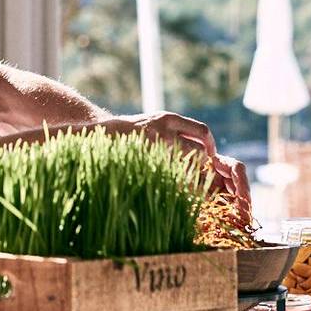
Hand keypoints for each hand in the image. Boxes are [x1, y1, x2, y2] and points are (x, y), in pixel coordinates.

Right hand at [101, 112, 251, 202]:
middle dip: (204, 165)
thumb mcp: (154, 121)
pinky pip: (171, 179)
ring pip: (188, 169)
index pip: (202, 131)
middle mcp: (163, 131)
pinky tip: (177, 191)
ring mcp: (153, 149)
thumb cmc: (131, 131)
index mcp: (167, 119)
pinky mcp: (146, 162)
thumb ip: (175, 131)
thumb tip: (204, 152)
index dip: (210, 146)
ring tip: (191, 185)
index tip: (208, 156)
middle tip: (201, 173)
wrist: (100, 132)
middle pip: (200, 152)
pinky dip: (178, 187)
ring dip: (192, 179)